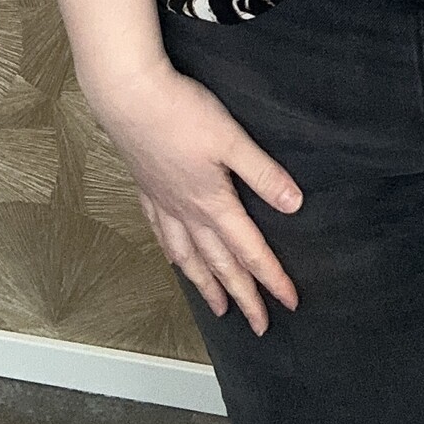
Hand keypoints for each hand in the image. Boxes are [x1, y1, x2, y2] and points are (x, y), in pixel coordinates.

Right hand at [94, 60, 305, 335]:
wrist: (128, 98)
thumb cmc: (181, 113)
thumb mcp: (232, 139)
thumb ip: (263, 173)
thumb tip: (294, 204)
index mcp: (213, 202)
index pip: (249, 251)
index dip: (272, 279)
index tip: (289, 304)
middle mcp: (187, 212)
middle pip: (220, 264)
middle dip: (242, 296)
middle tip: (258, 325)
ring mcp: (164, 203)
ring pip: (188, 257)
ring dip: (206, 284)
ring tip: (216, 307)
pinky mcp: (147, 189)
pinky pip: (162, 234)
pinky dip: (173, 254)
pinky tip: (175, 258)